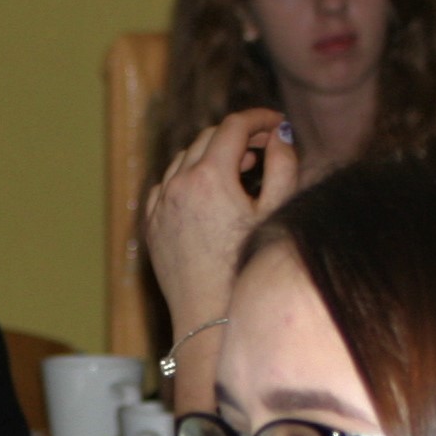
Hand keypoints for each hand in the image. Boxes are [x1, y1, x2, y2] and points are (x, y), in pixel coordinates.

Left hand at [143, 108, 299, 337]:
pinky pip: (167, 186)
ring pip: (184, 159)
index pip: (234, 126)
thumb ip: (283, 164)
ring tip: (240, 172)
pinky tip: (209, 194)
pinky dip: (188, 179)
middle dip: (238, 136)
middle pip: (208, 137)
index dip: (260, 119)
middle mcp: (178, 185)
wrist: (210, 316)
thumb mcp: (276, 211)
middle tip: (264, 149)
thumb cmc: (249, 266)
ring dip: (212, 156)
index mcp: (209, 176)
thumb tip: (281, 135)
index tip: (278, 125)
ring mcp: (160, 205)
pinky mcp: (152, 225)